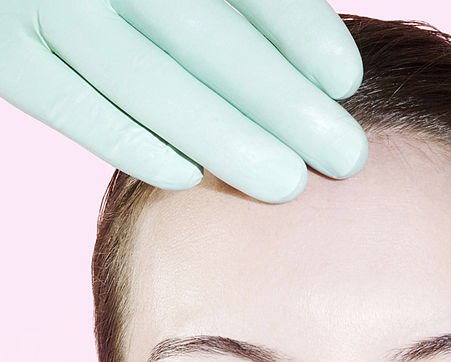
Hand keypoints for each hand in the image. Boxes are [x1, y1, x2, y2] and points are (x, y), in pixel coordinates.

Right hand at [0, 0, 366, 200]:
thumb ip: (231, 5)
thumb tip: (316, 68)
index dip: (293, 26)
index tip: (345, 79)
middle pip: (201, 33)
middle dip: (279, 100)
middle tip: (344, 155)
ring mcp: (42, 4)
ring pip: (146, 78)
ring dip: (224, 136)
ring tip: (286, 181)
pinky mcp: (5, 51)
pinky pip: (71, 105)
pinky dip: (131, 141)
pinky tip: (186, 177)